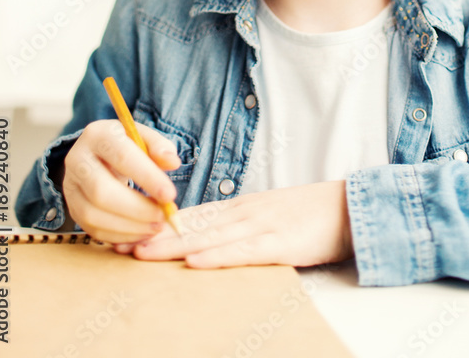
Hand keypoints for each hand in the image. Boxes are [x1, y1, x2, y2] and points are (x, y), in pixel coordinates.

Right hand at [61, 119, 180, 243]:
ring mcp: (71, 186)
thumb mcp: (142, 136)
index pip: (122, 156)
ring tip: (155, 226)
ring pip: (94, 215)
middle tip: (163, 216)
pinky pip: (92, 229)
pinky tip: (141, 233)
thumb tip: (173, 162)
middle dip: (137, 209)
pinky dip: (119, 236)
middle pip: (101, 191)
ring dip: (129, 227)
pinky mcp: (72, 207)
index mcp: (97, 135)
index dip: (147, 177)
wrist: (97, 154)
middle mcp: (78, 160)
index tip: (170, 195)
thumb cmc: (125, 145)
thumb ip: (159, 146)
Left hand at [112, 180, 353, 268]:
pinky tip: (194, 262)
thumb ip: (240, 227)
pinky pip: (243, 250)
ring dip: (173, 246)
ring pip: (209, 236)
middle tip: (118, 245)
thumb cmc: (309, 216)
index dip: (158, 226)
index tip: (127, 234)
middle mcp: (244, 212)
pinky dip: (217, 256)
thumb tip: (207, 243)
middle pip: (192, 225)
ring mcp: (261, 225)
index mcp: (241, 207)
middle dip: (154, 236)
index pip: (192, 216)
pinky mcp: (280, 242)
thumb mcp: (269, 216)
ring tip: (142, 254)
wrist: (349, 206)